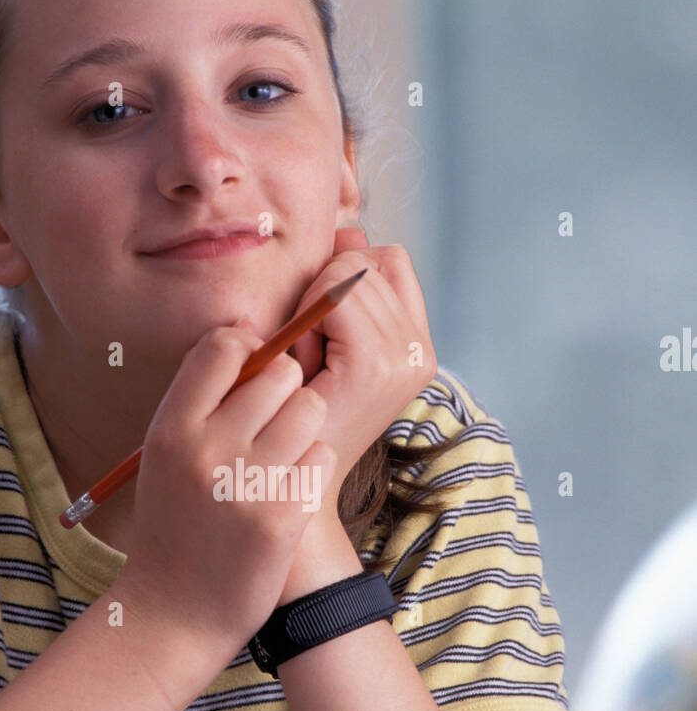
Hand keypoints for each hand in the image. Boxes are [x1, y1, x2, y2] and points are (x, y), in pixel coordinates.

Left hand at [277, 224, 437, 513]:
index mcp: (416, 341)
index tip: (326, 330)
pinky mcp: (377, 365)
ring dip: (311, 308)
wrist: (289, 478)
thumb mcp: (324, 339)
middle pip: (366, 260)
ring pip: (347, 274)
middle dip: (323, 293)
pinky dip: (307, 318)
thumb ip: (340, 285)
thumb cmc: (294, 407)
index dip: (345, 276)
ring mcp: (405, 357)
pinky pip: (333, 297)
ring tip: (308, 362)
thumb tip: (350, 232)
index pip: (389, 259)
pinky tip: (305, 363)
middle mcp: (421, 348)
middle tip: (311, 353)